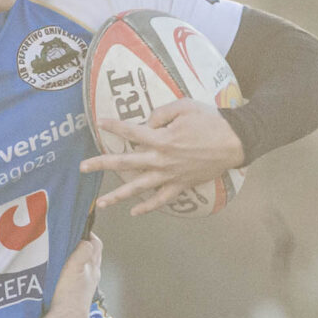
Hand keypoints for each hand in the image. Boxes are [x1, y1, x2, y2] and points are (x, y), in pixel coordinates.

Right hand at [38, 234, 103, 317]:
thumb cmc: (69, 294)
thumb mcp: (74, 268)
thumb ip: (82, 252)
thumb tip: (85, 240)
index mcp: (93, 266)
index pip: (96, 244)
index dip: (88, 233)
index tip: (77, 228)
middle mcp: (93, 275)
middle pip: (92, 254)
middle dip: (84, 244)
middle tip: (70, 238)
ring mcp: (87, 286)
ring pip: (86, 267)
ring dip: (79, 259)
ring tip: (65, 253)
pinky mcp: (78, 295)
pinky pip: (78, 278)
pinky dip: (73, 271)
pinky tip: (63, 273)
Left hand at [82, 98, 244, 215]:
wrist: (235, 141)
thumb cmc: (210, 120)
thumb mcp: (184, 106)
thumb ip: (160, 113)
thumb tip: (146, 124)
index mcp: (161, 138)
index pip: (131, 131)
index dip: (114, 126)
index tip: (100, 122)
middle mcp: (161, 159)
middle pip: (125, 162)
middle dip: (102, 164)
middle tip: (82, 167)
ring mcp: (170, 175)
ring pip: (139, 187)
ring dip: (118, 195)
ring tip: (101, 203)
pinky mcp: (181, 185)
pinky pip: (161, 199)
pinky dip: (148, 207)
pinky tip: (134, 211)